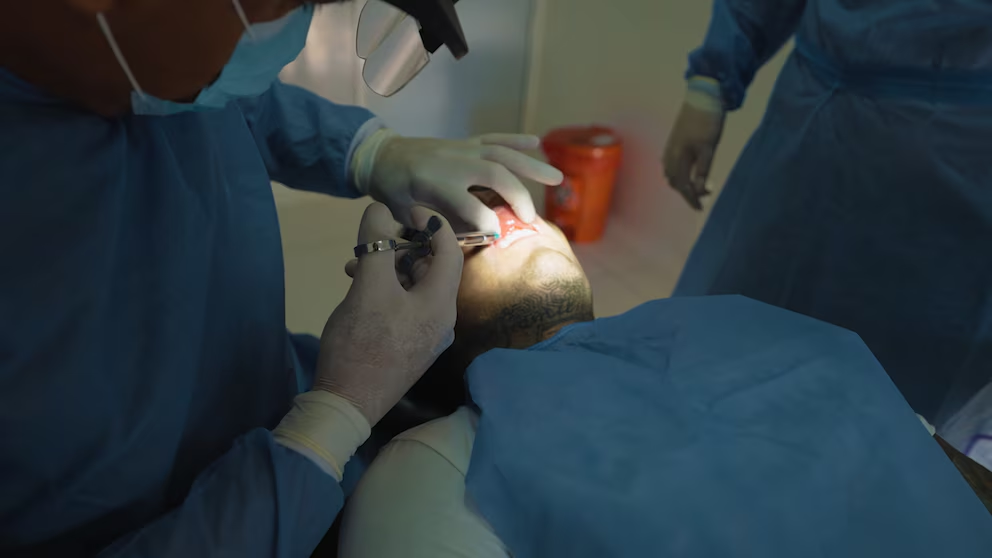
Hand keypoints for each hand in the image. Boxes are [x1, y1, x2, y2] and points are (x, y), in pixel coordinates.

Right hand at [313, 203, 462, 424]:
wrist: (347, 403)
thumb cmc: (361, 343)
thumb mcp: (367, 288)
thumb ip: (376, 245)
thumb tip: (380, 210)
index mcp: (440, 304)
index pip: (450, 252)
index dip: (433, 224)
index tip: (407, 210)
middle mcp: (441, 319)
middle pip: (431, 269)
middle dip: (401, 248)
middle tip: (372, 240)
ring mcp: (425, 335)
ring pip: (413, 287)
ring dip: (387, 269)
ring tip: (353, 266)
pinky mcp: (408, 346)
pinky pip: (404, 306)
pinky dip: (385, 290)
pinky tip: (358, 290)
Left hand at [353, 130, 563, 232]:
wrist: (380, 156)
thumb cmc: (392, 191)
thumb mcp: (403, 215)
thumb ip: (434, 226)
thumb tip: (469, 238)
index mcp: (431, 182)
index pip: (465, 202)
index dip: (485, 219)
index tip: (498, 235)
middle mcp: (451, 162)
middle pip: (493, 174)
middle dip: (517, 196)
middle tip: (531, 220)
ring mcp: (461, 149)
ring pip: (501, 154)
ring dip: (531, 166)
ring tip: (557, 179)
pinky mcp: (465, 143)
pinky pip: (493, 138)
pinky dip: (515, 140)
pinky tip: (537, 142)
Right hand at [662, 95, 724, 210]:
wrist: (703, 95)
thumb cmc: (708, 121)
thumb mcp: (709, 148)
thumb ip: (703, 170)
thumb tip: (699, 189)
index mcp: (678, 156)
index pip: (682, 185)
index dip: (691, 199)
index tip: (700, 208)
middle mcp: (670, 154)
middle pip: (674, 182)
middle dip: (687, 192)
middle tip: (704, 197)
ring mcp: (670, 147)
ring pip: (672, 173)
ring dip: (683, 183)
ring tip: (699, 185)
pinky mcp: (674, 141)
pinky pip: (671, 164)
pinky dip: (680, 173)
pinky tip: (690, 171)